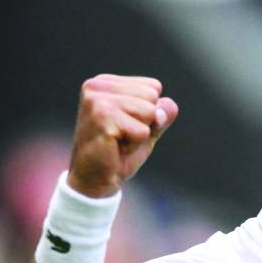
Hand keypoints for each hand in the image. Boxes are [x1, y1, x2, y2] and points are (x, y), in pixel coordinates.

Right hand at [67, 74, 177, 197]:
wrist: (93, 180)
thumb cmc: (118, 152)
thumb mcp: (147, 128)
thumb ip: (162, 113)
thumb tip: (168, 107)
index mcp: (105, 82)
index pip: (153, 87)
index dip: (149, 112)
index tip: (126, 125)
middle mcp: (97, 86)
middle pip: (152, 96)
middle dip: (145, 122)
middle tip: (121, 136)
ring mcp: (97, 101)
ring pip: (149, 112)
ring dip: (140, 134)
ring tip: (118, 141)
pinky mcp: (102, 119)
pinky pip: (142, 131)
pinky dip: (134, 145)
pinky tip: (115, 148)